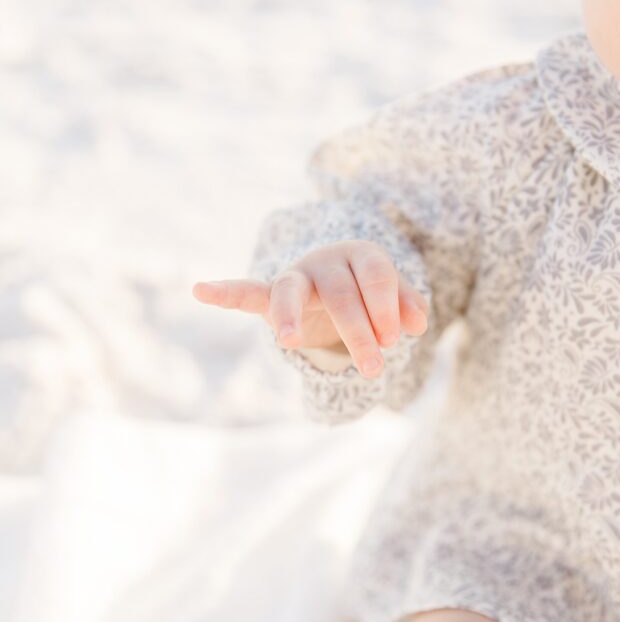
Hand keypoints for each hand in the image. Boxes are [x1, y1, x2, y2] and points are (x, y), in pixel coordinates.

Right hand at [191, 240, 429, 377]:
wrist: (337, 280)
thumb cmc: (370, 290)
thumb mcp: (394, 299)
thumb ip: (407, 306)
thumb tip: (417, 324)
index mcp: (361, 254)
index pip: (376, 276)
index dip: (386, 307)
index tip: (394, 338)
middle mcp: (326, 260)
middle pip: (341, 293)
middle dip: (359, 330)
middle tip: (374, 367)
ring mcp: (297, 276)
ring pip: (292, 291)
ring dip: (292, 318)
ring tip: (288, 340)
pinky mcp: (272, 295)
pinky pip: (247, 291)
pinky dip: (225, 291)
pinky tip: (200, 289)